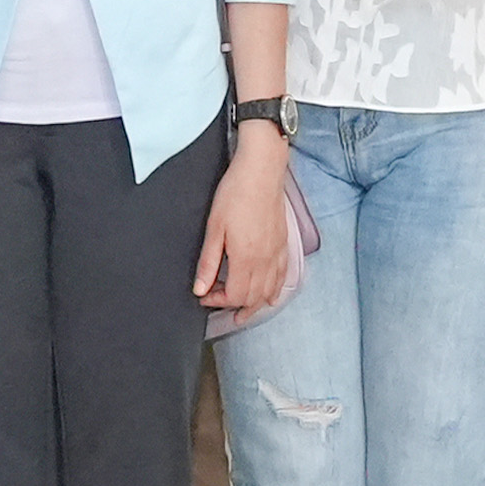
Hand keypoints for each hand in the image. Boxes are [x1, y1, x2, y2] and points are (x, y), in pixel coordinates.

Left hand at [195, 138, 295, 319]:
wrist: (261, 171)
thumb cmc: (236, 194)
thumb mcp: (214, 228)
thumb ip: (208, 262)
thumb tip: (200, 289)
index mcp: (245, 259)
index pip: (234, 296)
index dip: (217, 301)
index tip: (205, 296)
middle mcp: (265, 261)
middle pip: (253, 298)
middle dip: (235, 307)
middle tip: (220, 306)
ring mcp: (277, 253)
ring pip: (270, 291)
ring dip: (256, 305)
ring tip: (244, 314)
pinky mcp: (283, 244)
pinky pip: (282, 277)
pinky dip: (275, 290)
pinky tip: (270, 296)